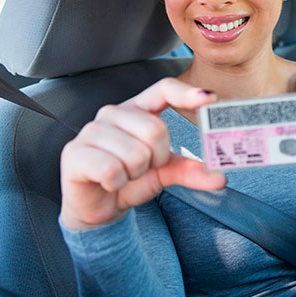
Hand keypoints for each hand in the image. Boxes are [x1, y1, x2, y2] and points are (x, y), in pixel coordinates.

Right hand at [60, 78, 226, 230]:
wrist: (97, 207)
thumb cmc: (129, 180)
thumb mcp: (163, 173)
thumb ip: (190, 171)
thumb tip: (220, 177)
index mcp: (137, 110)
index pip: (163, 89)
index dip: (186, 92)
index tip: (210, 100)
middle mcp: (113, 113)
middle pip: (156, 130)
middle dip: (157, 159)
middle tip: (144, 168)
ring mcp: (92, 131)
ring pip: (135, 154)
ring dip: (136, 174)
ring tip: (124, 175)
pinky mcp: (75, 153)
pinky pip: (112, 170)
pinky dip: (118, 184)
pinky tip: (109, 183)